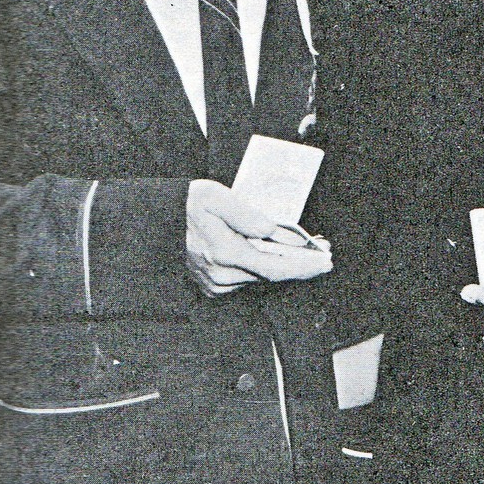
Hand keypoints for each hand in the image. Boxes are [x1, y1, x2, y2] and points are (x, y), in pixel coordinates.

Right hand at [186, 179, 332, 297]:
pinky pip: (249, 277)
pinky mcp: (214, 285)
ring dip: (285, 264)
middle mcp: (222, 275)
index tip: (325, 261)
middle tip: (323, 251)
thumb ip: (248, 215)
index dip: (304, 267)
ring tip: (307, 249)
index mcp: (224, 253)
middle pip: (273, 274)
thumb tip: (274, 230)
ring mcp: (217, 283)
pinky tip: (279, 253)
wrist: (158, 220)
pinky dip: (267, 266)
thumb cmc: (188, 204)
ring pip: (262, 276)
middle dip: (301, 263)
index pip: (275, 268)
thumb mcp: (217, 197)